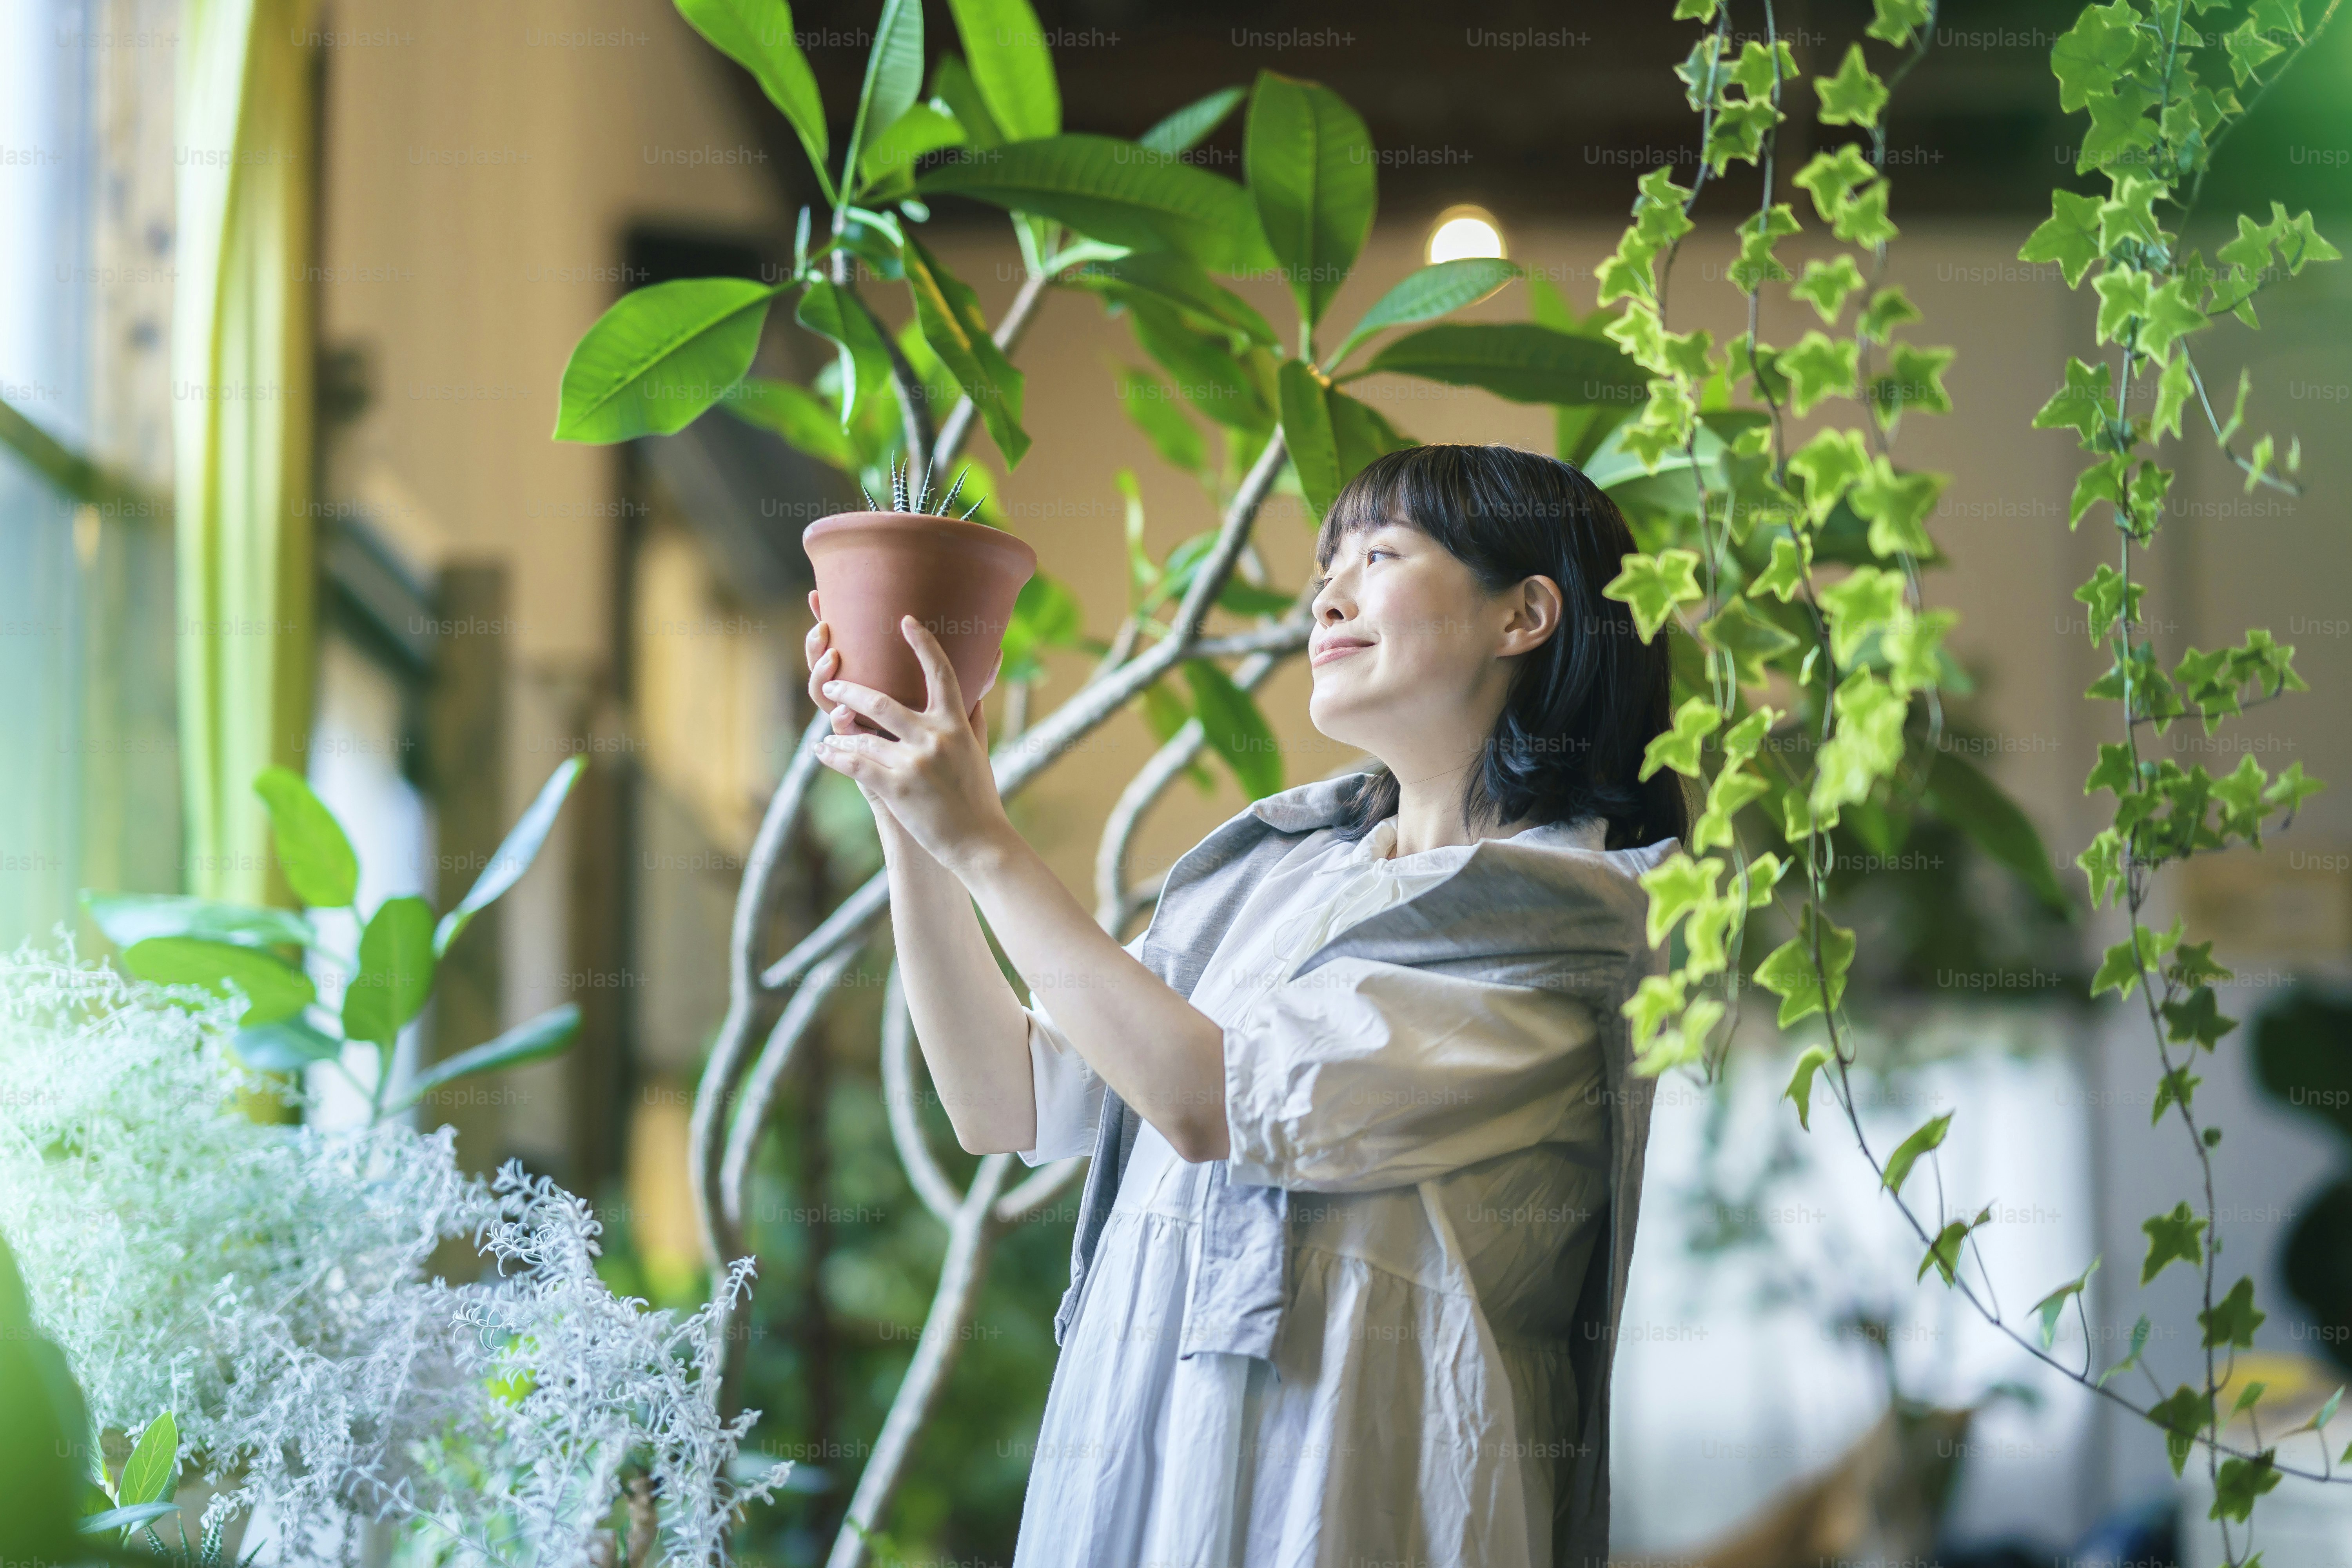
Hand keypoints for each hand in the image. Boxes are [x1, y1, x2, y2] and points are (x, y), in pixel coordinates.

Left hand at [810, 604, 1010, 875]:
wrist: (979, 842)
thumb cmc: (979, 797)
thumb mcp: (979, 751)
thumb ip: (972, 716)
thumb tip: (977, 688)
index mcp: (957, 724)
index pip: (941, 672)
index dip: (923, 644)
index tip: (905, 621)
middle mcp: (935, 737)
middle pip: (881, 702)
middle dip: (849, 691)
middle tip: (832, 683)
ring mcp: (914, 762)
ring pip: (862, 736)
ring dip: (839, 732)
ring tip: (828, 731)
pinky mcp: (896, 788)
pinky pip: (854, 764)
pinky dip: (835, 756)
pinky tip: (824, 752)